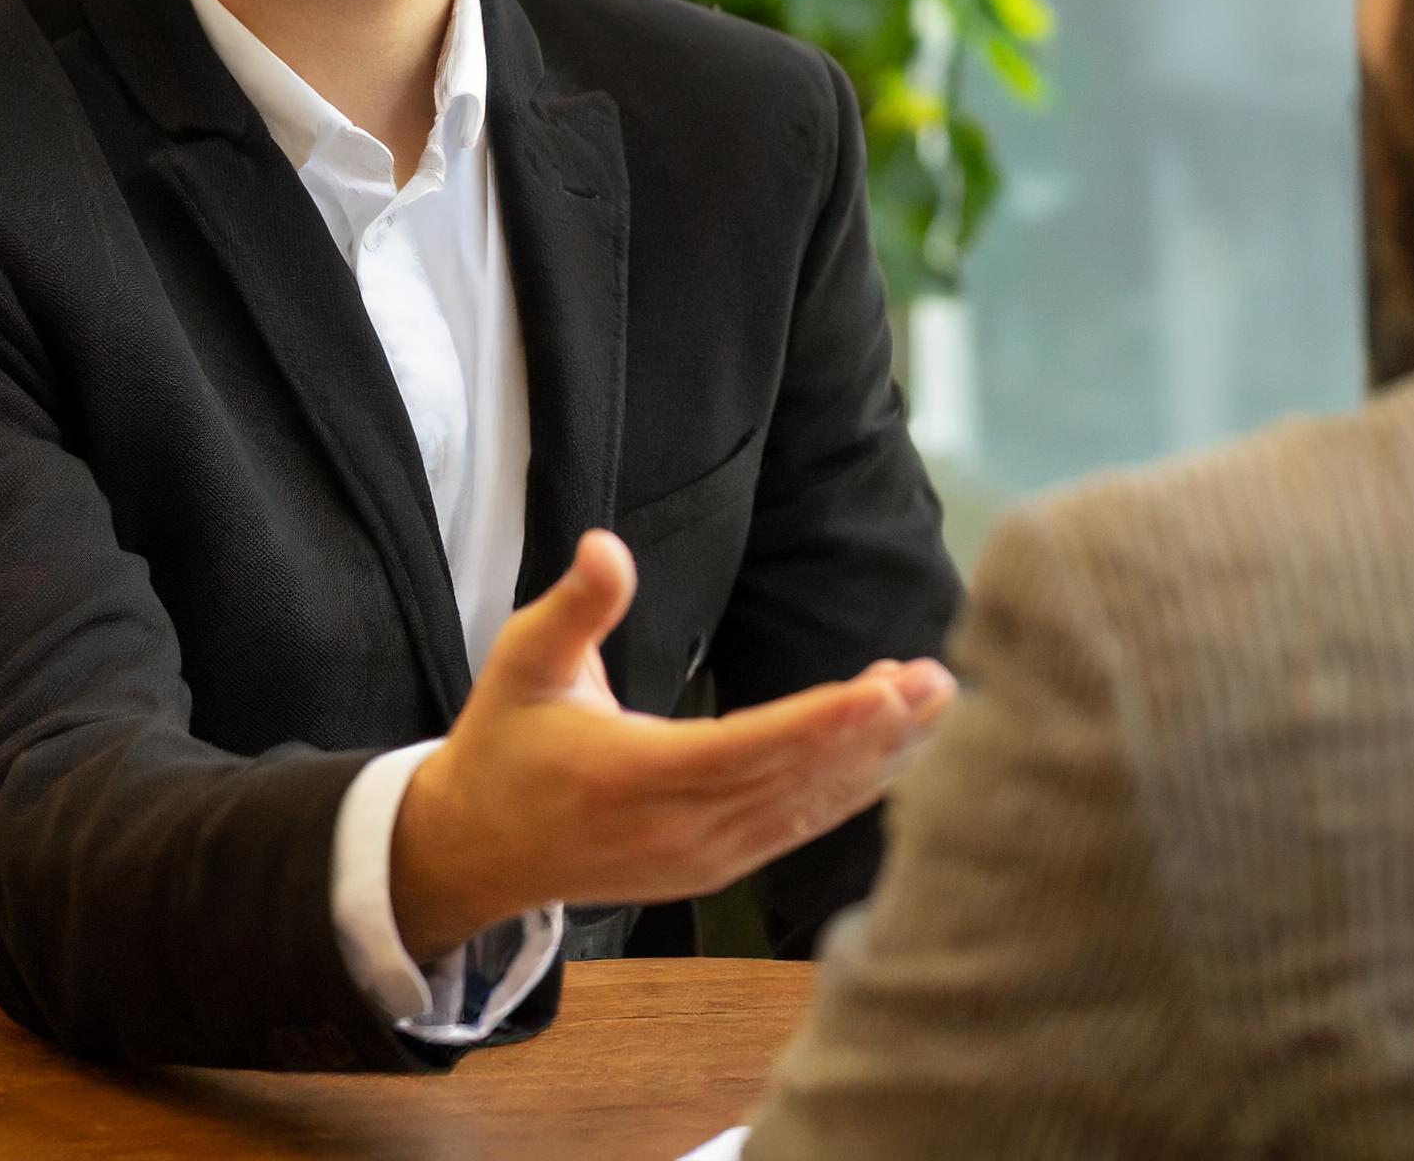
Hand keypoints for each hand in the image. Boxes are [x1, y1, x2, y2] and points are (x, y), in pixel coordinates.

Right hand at [389, 529, 955, 961]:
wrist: (477, 848)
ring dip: (875, 759)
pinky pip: (795, 827)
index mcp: (630, 776)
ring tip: (933, 704)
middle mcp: (678, 831)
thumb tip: (607, 545)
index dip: (817, 724)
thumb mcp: (523, 659)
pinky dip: (849, 790)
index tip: (881, 691)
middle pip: (794, 780)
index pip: (742, 749)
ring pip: (806, 807)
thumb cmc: (507, 741)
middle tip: (935, 682)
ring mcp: (701, 859)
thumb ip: (576, 606)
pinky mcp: (714, 869)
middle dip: (871, 731)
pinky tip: (894, 753)